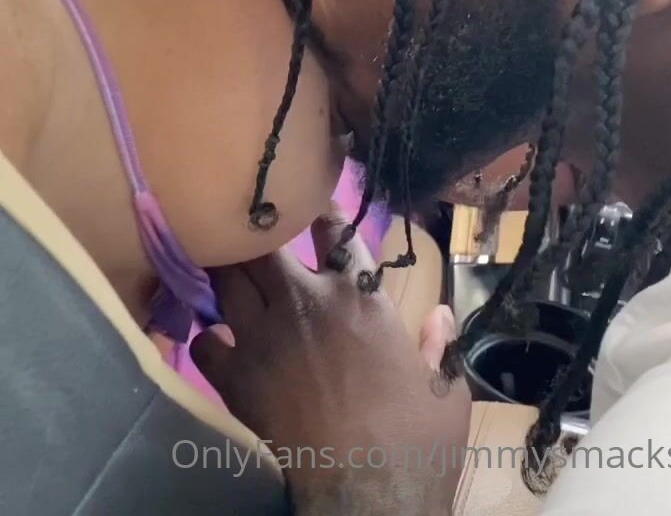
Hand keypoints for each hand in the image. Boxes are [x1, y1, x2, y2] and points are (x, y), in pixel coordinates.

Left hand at [192, 207, 469, 514]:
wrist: (366, 497)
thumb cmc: (416, 443)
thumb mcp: (446, 391)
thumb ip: (438, 345)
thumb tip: (440, 315)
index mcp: (360, 297)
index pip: (336, 231)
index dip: (321, 210)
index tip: (312, 203)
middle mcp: (308, 302)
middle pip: (266, 244)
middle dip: (258, 234)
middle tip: (252, 232)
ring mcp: (266, 336)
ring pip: (229, 279)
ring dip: (227, 272)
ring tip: (225, 269)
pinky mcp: (237, 378)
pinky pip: (205, 342)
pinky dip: (208, 337)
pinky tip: (215, 340)